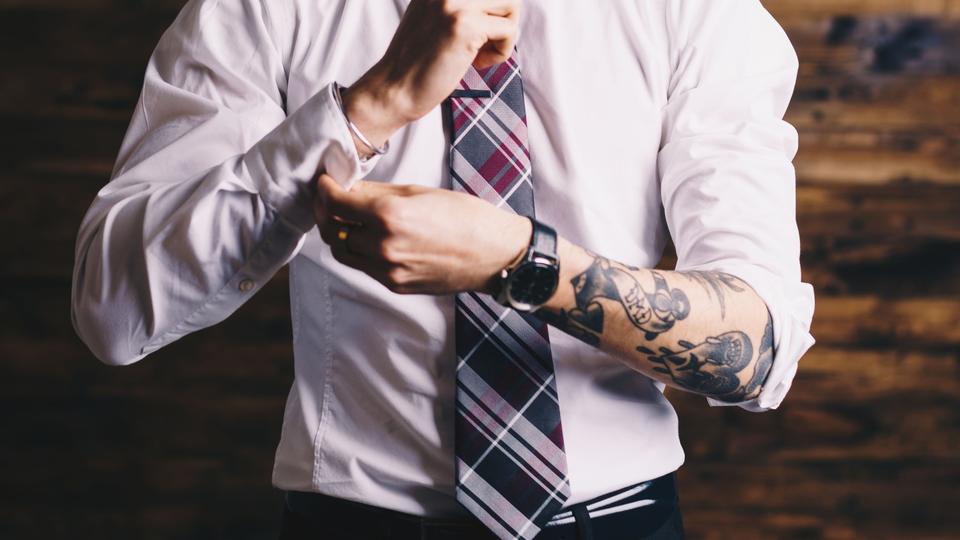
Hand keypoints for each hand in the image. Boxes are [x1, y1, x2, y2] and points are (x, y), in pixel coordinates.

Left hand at [313, 173, 530, 294]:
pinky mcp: (395, 285)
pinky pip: (364, 267)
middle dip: (328, 212)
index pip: (335, 203)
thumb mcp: (418, 192)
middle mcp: (383, 246)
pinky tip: (370, 237)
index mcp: (389, 215)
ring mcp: (388, 270)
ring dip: (339, 235)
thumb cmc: (465, 217)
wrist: (494, 254)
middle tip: (332, 199)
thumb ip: (377, 193)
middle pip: (332, 229)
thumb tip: (347, 189)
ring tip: (348, 220)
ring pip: (342, 252)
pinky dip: (359, 251)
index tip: (326, 183)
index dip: (324, 190)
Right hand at [341, 0, 521, 151]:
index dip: (493, 8)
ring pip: (512, 4)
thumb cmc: (419, 60)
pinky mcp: (465, 24)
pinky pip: (510, 30)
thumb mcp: (435, 14)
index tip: (479, 29)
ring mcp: (454, 1)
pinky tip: (477, 62)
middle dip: (505, 17)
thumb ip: (461, 2)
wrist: (396, 89)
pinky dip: (501, 52)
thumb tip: (505, 2)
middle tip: (483, 41)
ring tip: (480, 51)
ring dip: (505, 32)